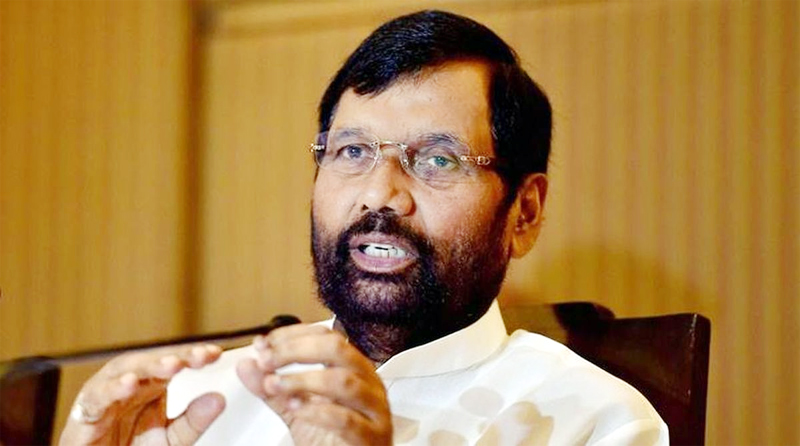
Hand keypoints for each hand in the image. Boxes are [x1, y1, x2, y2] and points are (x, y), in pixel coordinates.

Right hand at [59, 344, 225, 445]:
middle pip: (151, 360)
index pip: (173, 362)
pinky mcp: (84, 414)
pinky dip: (112, 389)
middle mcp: (128, 385)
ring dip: (148, 365)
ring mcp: (105, 396)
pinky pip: (97, 397)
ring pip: (124, 370)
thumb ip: (192, 422)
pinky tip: (130, 383)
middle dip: (176, 356)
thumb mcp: (170, 440)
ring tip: (172, 364)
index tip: (215, 353)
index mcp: (150, 386)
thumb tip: (219, 399)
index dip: (193, 355)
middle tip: (198, 356)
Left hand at [236, 324, 391, 445]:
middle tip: (267, 361)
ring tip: (276, 386)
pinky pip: (345, 419)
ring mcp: (374, 409)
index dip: (292, 336)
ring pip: (343, 381)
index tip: (264, 345)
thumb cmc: (331, 438)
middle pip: (337, 349)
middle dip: (296, 351)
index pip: (325, 336)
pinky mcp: (371, 437)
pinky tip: (296, 410)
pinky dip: (316, 412)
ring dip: (303, 380)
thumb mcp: (296, 408)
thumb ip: (272, 388)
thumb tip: (247, 365)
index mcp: (353, 369)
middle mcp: (367, 383)